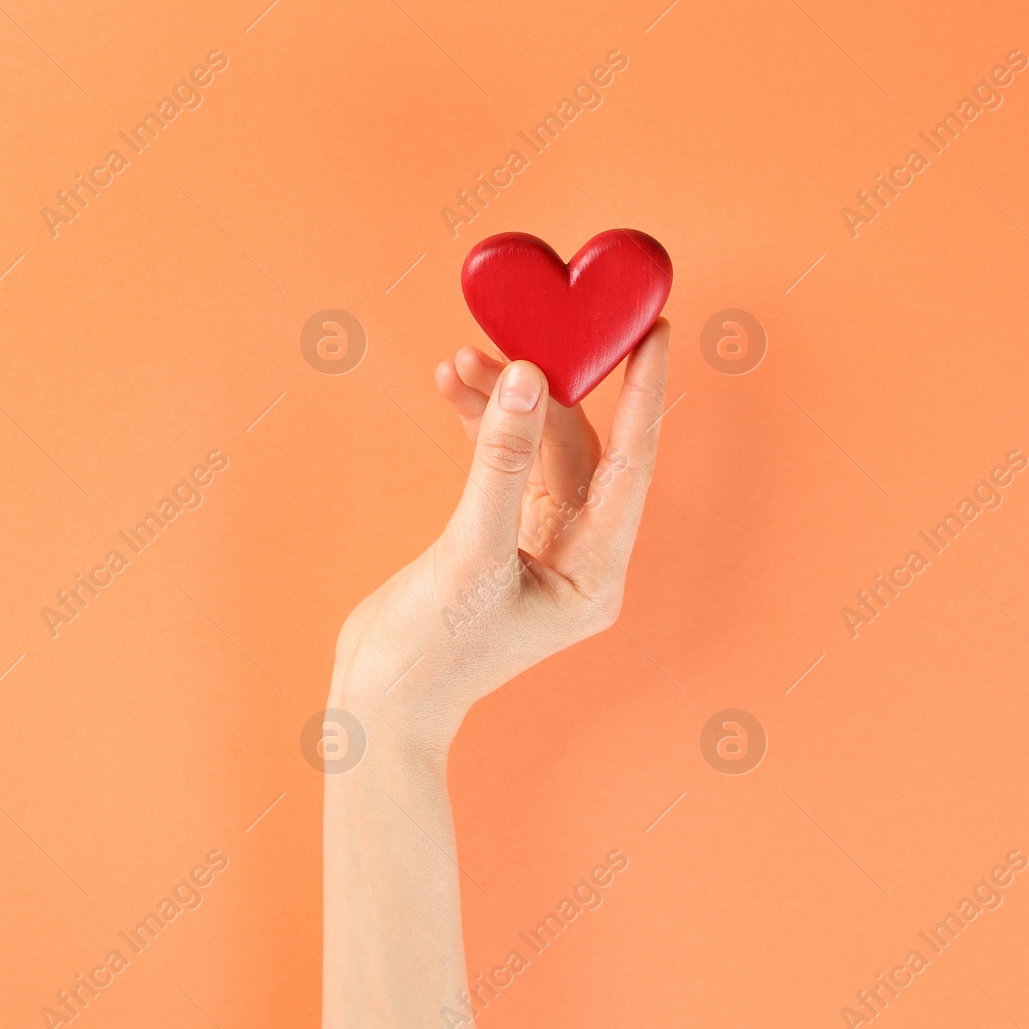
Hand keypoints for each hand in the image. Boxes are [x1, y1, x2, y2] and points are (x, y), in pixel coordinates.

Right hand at [327, 319, 670, 747]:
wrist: (377, 704)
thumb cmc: (432, 651)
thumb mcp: (470, 549)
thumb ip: (499, 460)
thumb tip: (525, 375)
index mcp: (596, 572)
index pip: (632, 464)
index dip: (643, 394)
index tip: (651, 329)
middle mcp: (580, 557)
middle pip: (583, 450)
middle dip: (550, 388)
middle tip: (534, 325)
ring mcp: (540, 546)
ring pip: (539, 451)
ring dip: (505, 403)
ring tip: (462, 361)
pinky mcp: (499, 538)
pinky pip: (505, 465)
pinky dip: (483, 427)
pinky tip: (454, 389)